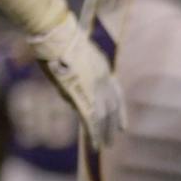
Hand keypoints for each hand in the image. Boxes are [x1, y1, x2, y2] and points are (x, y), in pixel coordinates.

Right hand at [28, 16, 123, 151]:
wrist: (57, 36)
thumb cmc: (59, 41)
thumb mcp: (76, 57)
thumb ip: (79, 75)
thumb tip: (72, 98)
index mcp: (104, 69)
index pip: (117, 95)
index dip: (120, 111)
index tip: (123, 126)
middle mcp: (103, 79)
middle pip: (112, 107)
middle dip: (113, 124)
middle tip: (113, 140)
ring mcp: (95, 86)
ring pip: (104, 115)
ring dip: (104, 131)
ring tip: (105, 145)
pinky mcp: (82, 93)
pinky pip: (91, 118)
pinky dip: (92, 132)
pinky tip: (94, 143)